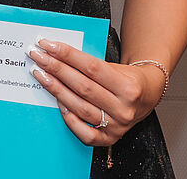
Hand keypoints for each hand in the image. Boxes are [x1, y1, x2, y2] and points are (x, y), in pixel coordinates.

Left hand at [25, 38, 165, 150]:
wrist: (147, 97)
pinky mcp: (110, 140)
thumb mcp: (117, 67)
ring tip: (41, 76)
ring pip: (80, 108)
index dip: (67, 55)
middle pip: (83, 87)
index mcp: (128, 87)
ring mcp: (117, 127)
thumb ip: (91, 65)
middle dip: (56, 69)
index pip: (91, 67)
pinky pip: (84, 133)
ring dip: (56, 90)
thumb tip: (58, 54)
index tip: (49, 45)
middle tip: (38, 57)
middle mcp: (124, 108)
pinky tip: (57, 102)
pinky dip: (69, 118)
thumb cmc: (128, 80)